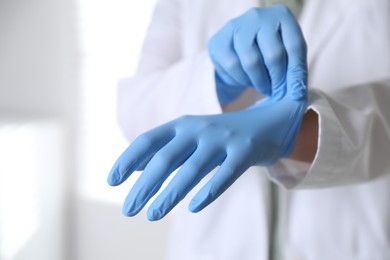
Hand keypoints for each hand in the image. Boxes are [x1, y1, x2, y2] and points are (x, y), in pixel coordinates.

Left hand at [107, 90, 305, 220]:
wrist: (267, 121)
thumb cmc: (220, 134)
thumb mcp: (190, 136)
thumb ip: (163, 149)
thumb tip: (134, 169)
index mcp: (182, 125)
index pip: (148, 140)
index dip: (127, 160)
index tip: (111, 182)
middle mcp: (199, 129)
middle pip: (165, 158)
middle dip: (144, 186)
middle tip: (129, 210)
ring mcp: (222, 139)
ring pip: (192, 169)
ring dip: (170, 195)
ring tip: (152, 215)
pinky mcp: (244, 151)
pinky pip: (225, 175)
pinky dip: (209, 192)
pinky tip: (193, 209)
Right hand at [208, 5, 306, 104]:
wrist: (236, 50)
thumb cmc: (266, 52)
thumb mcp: (286, 56)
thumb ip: (294, 70)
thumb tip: (297, 93)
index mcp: (281, 16)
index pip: (295, 46)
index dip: (296, 73)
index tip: (295, 93)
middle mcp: (258, 16)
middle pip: (273, 55)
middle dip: (277, 80)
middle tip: (278, 93)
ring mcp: (236, 26)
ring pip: (252, 62)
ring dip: (260, 82)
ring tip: (264, 88)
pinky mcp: (218, 41)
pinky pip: (233, 66)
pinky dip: (243, 79)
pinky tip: (248, 81)